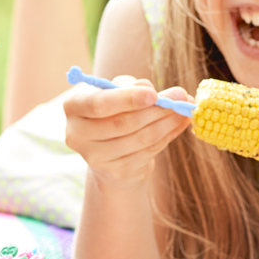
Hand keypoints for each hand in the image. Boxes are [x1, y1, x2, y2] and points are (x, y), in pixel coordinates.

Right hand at [63, 76, 192, 192]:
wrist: (110, 148)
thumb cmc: (114, 110)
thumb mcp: (118, 91)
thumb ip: (131, 86)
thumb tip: (147, 87)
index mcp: (73, 106)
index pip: (99, 104)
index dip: (127, 100)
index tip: (154, 94)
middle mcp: (77, 134)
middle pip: (122, 123)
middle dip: (156, 110)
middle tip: (181, 98)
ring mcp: (95, 157)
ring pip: (139, 139)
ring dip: (167, 123)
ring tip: (185, 110)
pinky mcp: (115, 172)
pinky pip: (147, 152)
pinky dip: (167, 137)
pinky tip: (178, 125)